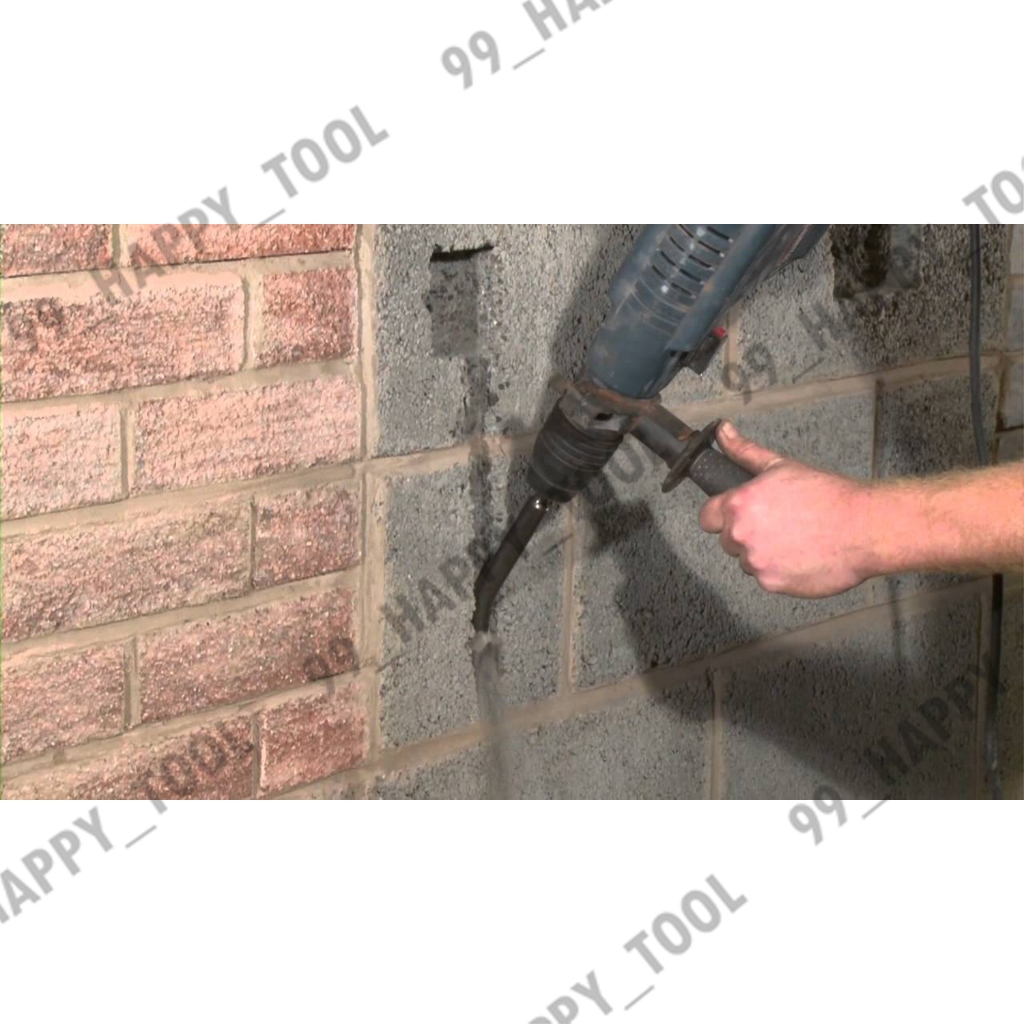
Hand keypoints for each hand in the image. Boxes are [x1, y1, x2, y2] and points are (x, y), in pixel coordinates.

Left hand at [698, 421, 873, 597]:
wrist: (863, 527)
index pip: (708, 517)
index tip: (736, 515)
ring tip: (794, 539)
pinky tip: (801, 555)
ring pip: (747, 560)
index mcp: (739, 504)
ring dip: (762, 553)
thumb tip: (724, 431)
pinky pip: (766, 578)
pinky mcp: (772, 583)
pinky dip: (780, 571)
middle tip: (778, 524)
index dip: (721, 515)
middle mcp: (741, 535)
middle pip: (728, 540)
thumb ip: (745, 452)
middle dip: (746, 534)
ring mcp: (756, 562)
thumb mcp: (782, 466)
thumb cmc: (827, 495)